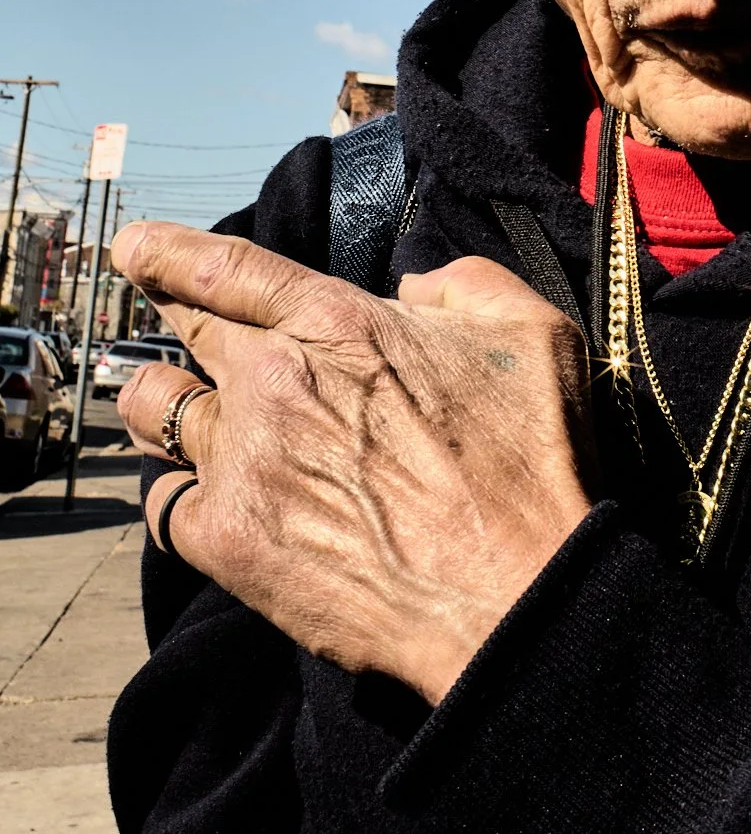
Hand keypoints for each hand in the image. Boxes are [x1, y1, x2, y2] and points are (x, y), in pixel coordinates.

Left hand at [113, 222, 592, 703]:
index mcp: (339, 321)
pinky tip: (196, 492)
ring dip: (158, 401)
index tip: (133, 247)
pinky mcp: (227, 541)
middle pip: (185, 332)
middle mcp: (274, 380)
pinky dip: (174, 490)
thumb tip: (415, 289)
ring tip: (167, 406)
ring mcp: (242, 462)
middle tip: (159, 315)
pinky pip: (163, 503)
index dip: (166, 251)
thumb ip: (465, 285)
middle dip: (165, 315)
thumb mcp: (533, 332)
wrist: (514, 588)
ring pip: (152, 411)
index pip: (224, 267)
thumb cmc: (530, 459)